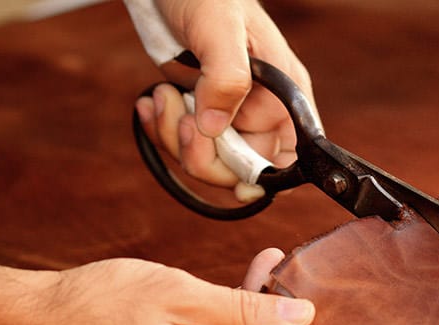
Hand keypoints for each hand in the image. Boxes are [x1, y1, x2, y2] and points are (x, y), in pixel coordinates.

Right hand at [0, 250, 313, 324]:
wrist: (33, 321)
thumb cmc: (97, 305)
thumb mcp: (181, 295)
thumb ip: (245, 309)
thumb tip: (300, 316)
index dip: (283, 318)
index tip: (294, 283)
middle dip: (264, 313)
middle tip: (274, 271)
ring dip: (241, 317)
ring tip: (257, 274)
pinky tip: (224, 300)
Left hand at [132, 0, 317, 200]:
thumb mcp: (220, 28)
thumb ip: (227, 77)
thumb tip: (217, 128)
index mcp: (284, 96)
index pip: (287, 158)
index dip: (265, 178)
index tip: (237, 183)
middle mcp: (261, 111)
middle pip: (241, 169)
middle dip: (202, 153)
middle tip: (180, 115)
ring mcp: (228, 115)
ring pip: (206, 161)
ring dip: (174, 136)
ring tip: (163, 95)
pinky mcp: (198, 113)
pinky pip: (181, 145)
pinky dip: (161, 130)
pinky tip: (152, 101)